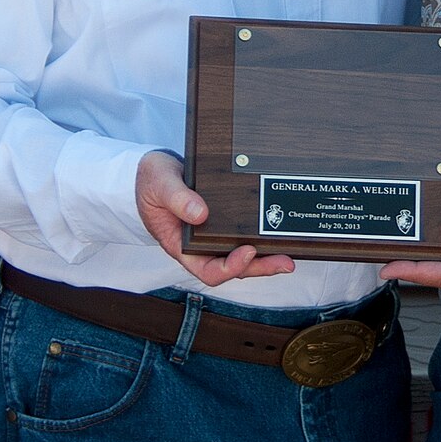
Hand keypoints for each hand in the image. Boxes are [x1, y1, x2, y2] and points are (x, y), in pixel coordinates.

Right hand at [134, 151, 294, 287]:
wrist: (154, 171)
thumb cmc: (152, 181)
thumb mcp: (159, 184)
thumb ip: (177, 198)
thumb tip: (200, 213)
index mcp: (182, 246)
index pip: (208, 270)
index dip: (230, 268)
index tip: (246, 252)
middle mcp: (200, 247)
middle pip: (232, 268)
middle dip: (259, 267)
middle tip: (284, 263)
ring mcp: (212, 236)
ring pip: (241, 256)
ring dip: (264, 258)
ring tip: (288, 255)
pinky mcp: (223, 223)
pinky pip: (242, 237)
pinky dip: (260, 239)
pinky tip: (277, 233)